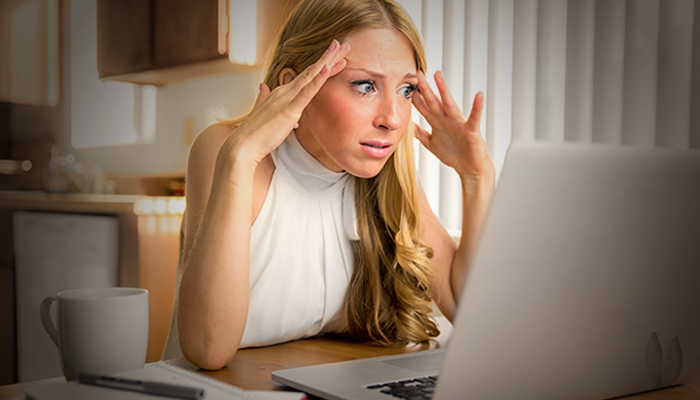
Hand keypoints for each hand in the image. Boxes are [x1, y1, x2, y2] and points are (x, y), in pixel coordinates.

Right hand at [221, 40, 349, 166]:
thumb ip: (263, 98)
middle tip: (344, 45)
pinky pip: (306, 92)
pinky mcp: (289, 110)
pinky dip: (317, 80)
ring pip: (311, 76)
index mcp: (281, 93)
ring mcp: (286, 99)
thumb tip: (263, 86)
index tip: (335, 57)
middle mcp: (284, 91)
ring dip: (326, 61)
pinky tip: (327, 68)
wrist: (243, 145)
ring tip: (340, 48)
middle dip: (329, 57)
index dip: (322, 66)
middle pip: (311, 71)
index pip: (305, 77)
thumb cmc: (254, 133)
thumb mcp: (261, 111)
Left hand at [412, 70, 492, 178]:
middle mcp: (447, 120)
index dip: (414, 97)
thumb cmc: (454, 154)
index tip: (405, 84)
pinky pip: (474, 118)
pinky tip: (479, 95)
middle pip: (433, 101)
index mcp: (437, 122)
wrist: (470, 168)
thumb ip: (419, 134)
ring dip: (444, 90)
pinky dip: (477, 107)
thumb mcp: (431, 143)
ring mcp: (459, 124)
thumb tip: (406, 125)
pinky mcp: (471, 131)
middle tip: (417, 73)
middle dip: (424, 88)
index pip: (424, 107)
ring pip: (449, 105)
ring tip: (438, 76)